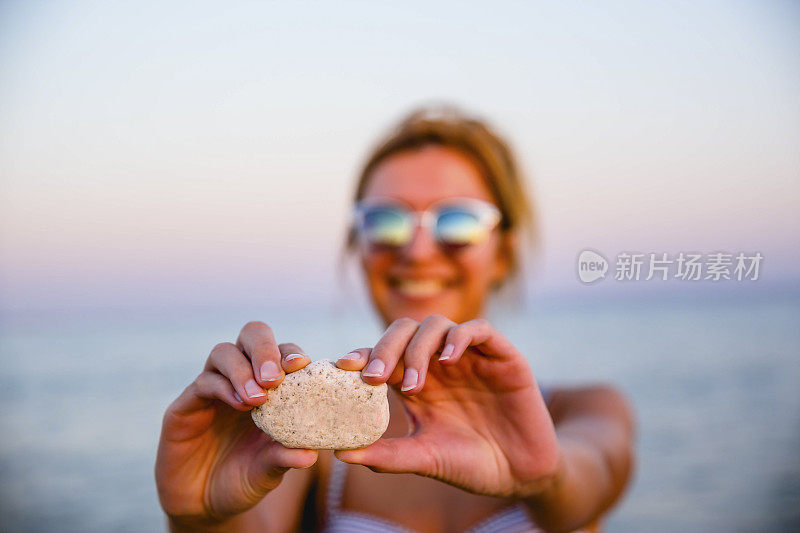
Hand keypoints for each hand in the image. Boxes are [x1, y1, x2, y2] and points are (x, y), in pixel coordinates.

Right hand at [155, 321, 317, 527]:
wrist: (202, 506)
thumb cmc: (243, 480)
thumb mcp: (268, 472)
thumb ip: (284, 458)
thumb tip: (311, 454)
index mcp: (270, 387)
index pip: (282, 353)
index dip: (292, 353)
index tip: (302, 365)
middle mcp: (241, 379)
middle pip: (252, 336)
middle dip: (265, 348)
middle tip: (274, 376)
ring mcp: (213, 388)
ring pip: (224, 352)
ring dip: (243, 370)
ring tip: (258, 398)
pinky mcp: (186, 404)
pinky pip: (203, 382)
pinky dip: (223, 388)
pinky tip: (239, 405)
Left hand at [334, 315, 560, 497]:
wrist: (520, 475)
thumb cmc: (469, 465)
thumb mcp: (424, 458)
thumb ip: (388, 455)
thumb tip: (342, 453)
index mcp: (416, 381)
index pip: (384, 354)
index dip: (363, 354)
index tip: (343, 367)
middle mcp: (439, 363)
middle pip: (405, 331)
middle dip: (386, 348)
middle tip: (374, 377)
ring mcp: (470, 356)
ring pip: (436, 324)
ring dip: (418, 347)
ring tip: (414, 383)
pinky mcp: (502, 356)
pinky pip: (479, 329)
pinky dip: (459, 337)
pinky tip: (447, 360)